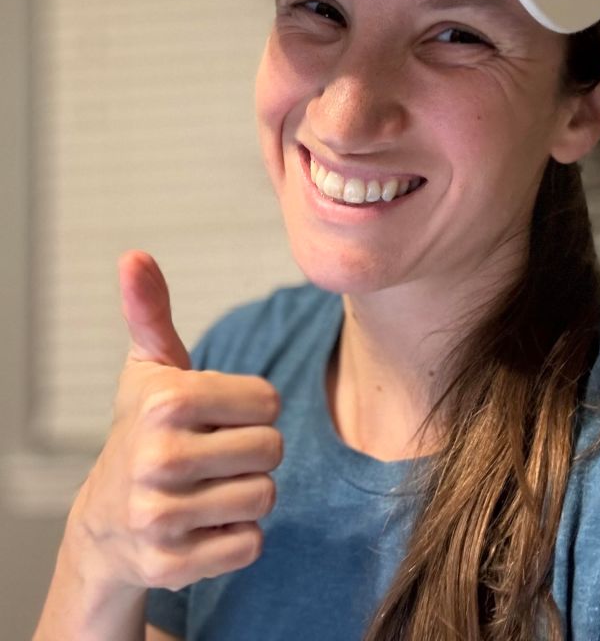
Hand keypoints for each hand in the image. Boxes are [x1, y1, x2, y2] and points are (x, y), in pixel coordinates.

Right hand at [70, 251, 281, 593]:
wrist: (105, 522)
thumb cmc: (144, 430)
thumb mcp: (148, 369)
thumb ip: (151, 311)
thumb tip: (134, 255)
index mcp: (165, 401)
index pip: (268, 400)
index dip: (251, 408)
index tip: (217, 415)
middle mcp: (159, 458)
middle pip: (272, 449)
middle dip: (254, 451)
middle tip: (216, 454)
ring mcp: (162, 516)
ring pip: (265, 497)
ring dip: (247, 493)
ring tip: (209, 487)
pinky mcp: (172, 565)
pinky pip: (251, 544)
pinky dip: (237, 536)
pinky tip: (203, 524)